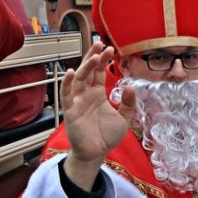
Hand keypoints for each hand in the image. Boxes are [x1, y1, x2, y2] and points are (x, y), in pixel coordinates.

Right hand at [61, 42, 136, 190]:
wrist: (96, 153)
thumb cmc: (106, 136)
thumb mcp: (124, 118)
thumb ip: (127, 103)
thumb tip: (130, 86)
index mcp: (97, 94)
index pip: (98, 73)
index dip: (103, 61)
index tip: (110, 49)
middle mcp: (86, 95)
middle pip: (88, 71)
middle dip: (93, 57)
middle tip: (100, 43)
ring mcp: (77, 101)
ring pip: (79, 79)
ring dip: (85, 67)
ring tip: (94, 56)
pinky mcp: (70, 111)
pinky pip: (67, 94)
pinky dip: (68, 83)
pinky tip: (72, 72)